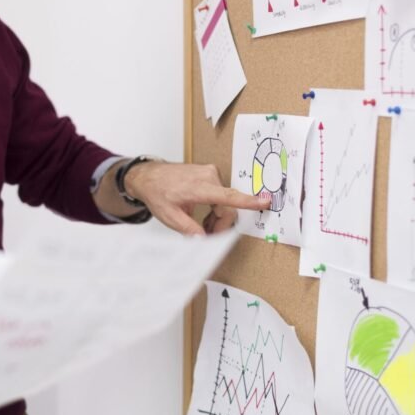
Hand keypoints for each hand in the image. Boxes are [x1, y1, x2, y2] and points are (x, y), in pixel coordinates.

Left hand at [125, 162, 269, 235]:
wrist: (149, 176)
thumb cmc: (157, 192)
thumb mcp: (170, 216)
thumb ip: (189, 229)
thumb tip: (206, 241)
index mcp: (199, 187)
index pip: (228, 197)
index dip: (248, 201)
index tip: (265, 202)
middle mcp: (208, 176)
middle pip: (227, 207)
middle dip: (220, 225)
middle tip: (207, 236)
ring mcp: (210, 173)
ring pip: (225, 202)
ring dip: (217, 217)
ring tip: (203, 226)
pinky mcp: (210, 173)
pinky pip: (220, 195)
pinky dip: (215, 207)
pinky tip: (204, 216)